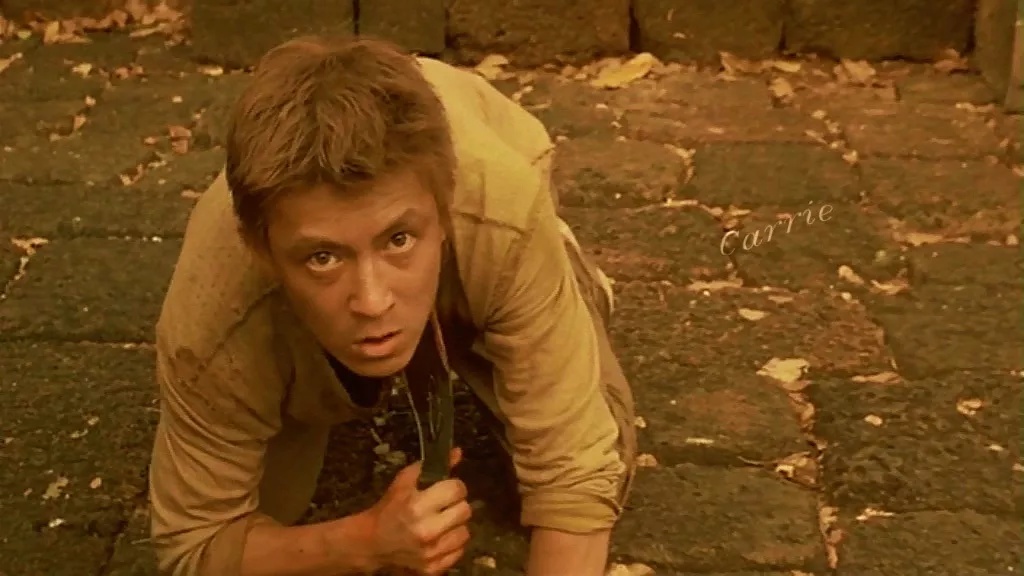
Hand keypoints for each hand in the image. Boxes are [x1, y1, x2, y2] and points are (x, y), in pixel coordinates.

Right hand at [368, 447, 471, 574]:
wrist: (372, 543)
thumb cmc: (389, 509)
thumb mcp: (404, 482)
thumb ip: (430, 466)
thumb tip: (457, 452)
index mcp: (418, 506)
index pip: (457, 490)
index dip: (455, 486)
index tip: (448, 488)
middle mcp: (426, 531)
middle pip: (465, 510)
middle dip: (456, 505)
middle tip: (445, 506)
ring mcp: (431, 552)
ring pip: (465, 533)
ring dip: (456, 526)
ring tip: (442, 523)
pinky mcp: (433, 568)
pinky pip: (459, 552)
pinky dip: (452, 544)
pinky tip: (439, 539)